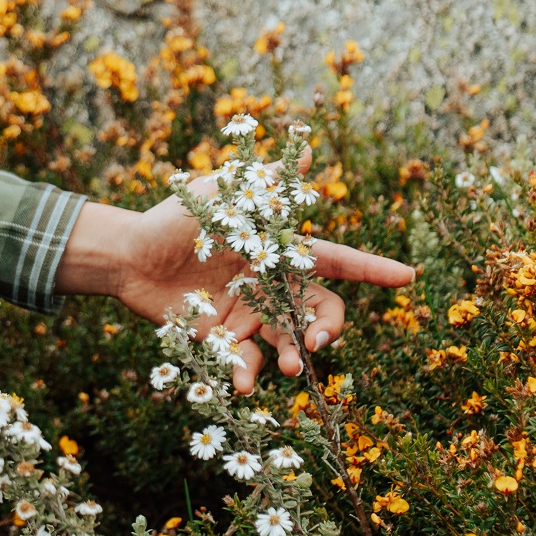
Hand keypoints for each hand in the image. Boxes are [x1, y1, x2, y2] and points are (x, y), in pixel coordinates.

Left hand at [56, 190, 413, 391]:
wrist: (127, 254)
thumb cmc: (176, 219)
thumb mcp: (221, 198)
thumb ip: (263, 187)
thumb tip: (303, 151)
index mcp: (281, 251)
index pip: (336, 261)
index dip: (372, 269)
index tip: (407, 276)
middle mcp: (272, 286)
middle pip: (318, 311)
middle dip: (327, 328)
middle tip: (317, 341)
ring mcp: (249, 315)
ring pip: (286, 342)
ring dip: (293, 356)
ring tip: (288, 366)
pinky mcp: (223, 340)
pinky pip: (245, 362)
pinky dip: (247, 374)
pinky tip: (243, 383)